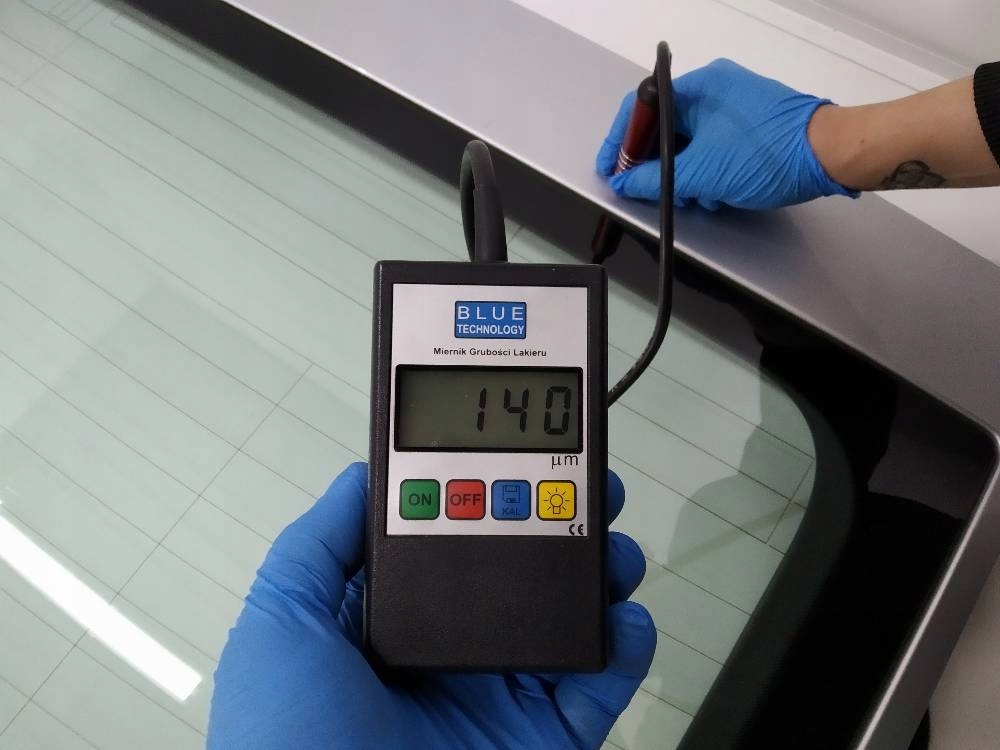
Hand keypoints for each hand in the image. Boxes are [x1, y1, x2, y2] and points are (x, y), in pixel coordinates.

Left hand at [208, 463, 655, 749]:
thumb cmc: (285, 746)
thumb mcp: (282, 626)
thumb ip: (318, 544)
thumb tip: (360, 477)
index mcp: (391, 616)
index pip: (451, 533)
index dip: (487, 488)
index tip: (517, 448)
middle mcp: (450, 647)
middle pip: (522, 565)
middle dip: (563, 518)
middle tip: (591, 485)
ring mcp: (498, 692)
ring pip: (568, 615)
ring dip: (602, 572)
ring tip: (613, 550)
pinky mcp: (542, 739)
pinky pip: (599, 686)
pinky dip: (627, 646)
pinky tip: (624, 619)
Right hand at [596, 58, 857, 209]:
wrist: (830, 156)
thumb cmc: (767, 154)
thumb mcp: (700, 173)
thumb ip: (654, 180)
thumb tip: (624, 183)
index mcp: (698, 87)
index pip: (641, 108)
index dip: (620, 142)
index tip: (610, 170)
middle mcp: (715, 90)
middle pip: (664, 128)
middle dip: (656, 166)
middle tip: (647, 191)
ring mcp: (734, 108)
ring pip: (688, 143)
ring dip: (683, 175)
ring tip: (694, 198)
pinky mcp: (750, 127)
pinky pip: (711, 148)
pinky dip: (705, 172)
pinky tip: (714, 195)